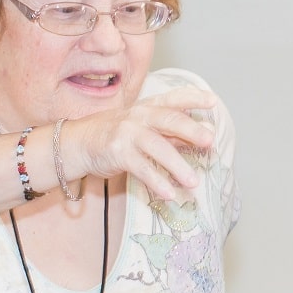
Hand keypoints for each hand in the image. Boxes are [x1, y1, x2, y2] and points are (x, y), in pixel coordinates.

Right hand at [66, 85, 221, 202]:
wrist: (79, 143)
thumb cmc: (117, 135)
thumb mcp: (146, 128)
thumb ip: (173, 132)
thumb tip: (206, 134)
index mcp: (149, 108)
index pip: (174, 98)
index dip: (193, 98)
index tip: (213, 101)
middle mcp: (139, 116)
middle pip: (169, 120)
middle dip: (191, 130)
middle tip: (210, 141)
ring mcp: (127, 133)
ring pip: (158, 147)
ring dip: (178, 166)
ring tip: (194, 182)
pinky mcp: (118, 153)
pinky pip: (141, 168)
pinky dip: (157, 182)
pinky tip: (170, 193)